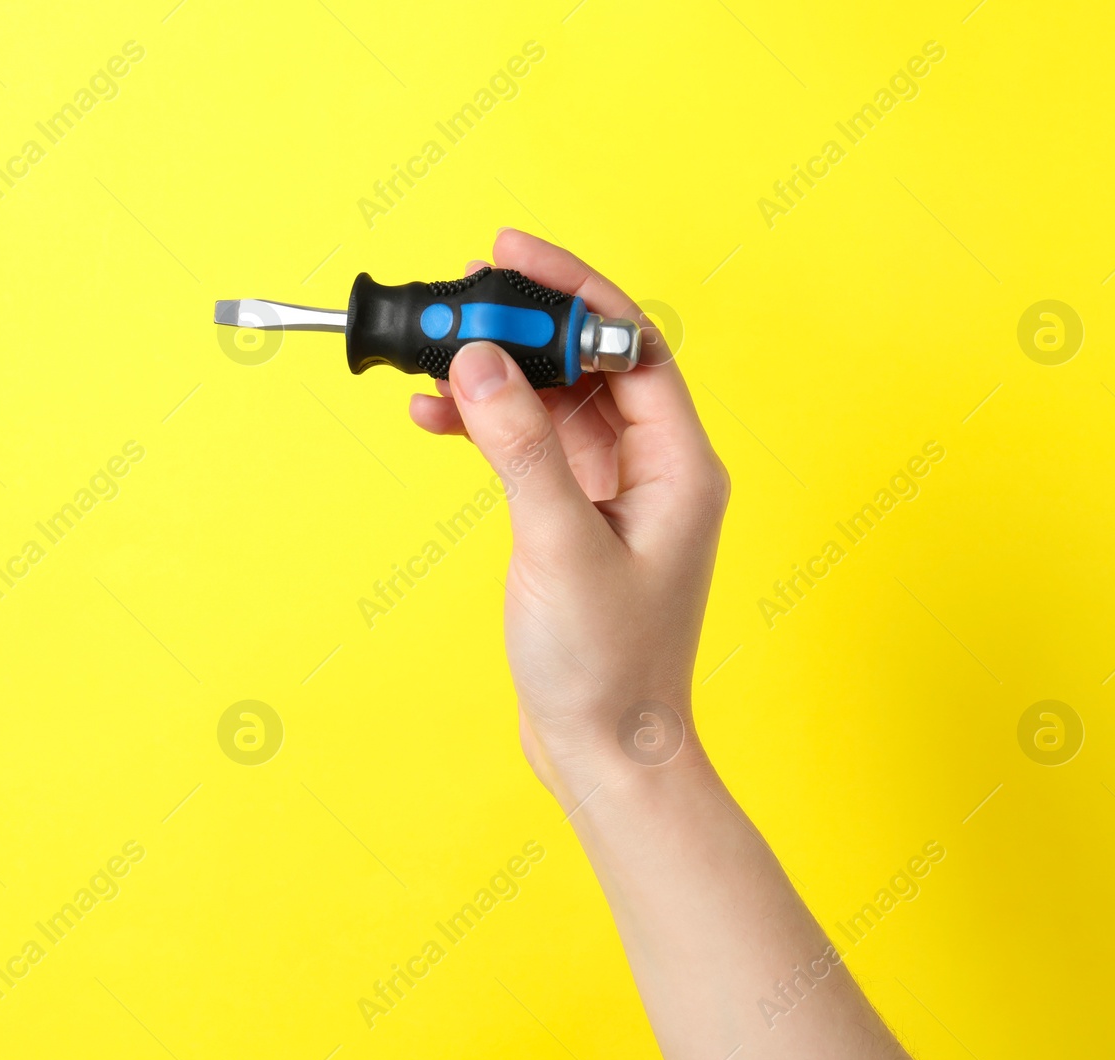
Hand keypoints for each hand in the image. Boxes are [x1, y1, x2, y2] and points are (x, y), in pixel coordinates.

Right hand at [409, 229, 728, 798]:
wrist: (604, 750)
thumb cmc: (606, 665)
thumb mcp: (559, 546)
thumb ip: (520, 447)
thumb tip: (479, 359)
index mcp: (680, 463)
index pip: (630, 344)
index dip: (572, 291)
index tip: (509, 255)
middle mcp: (654, 467)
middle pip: (588, 363)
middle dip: (523, 328)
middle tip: (458, 304)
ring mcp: (614, 492)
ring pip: (553, 401)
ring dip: (497, 377)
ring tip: (434, 358)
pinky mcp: (575, 517)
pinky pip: (531, 447)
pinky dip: (487, 427)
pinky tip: (436, 418)